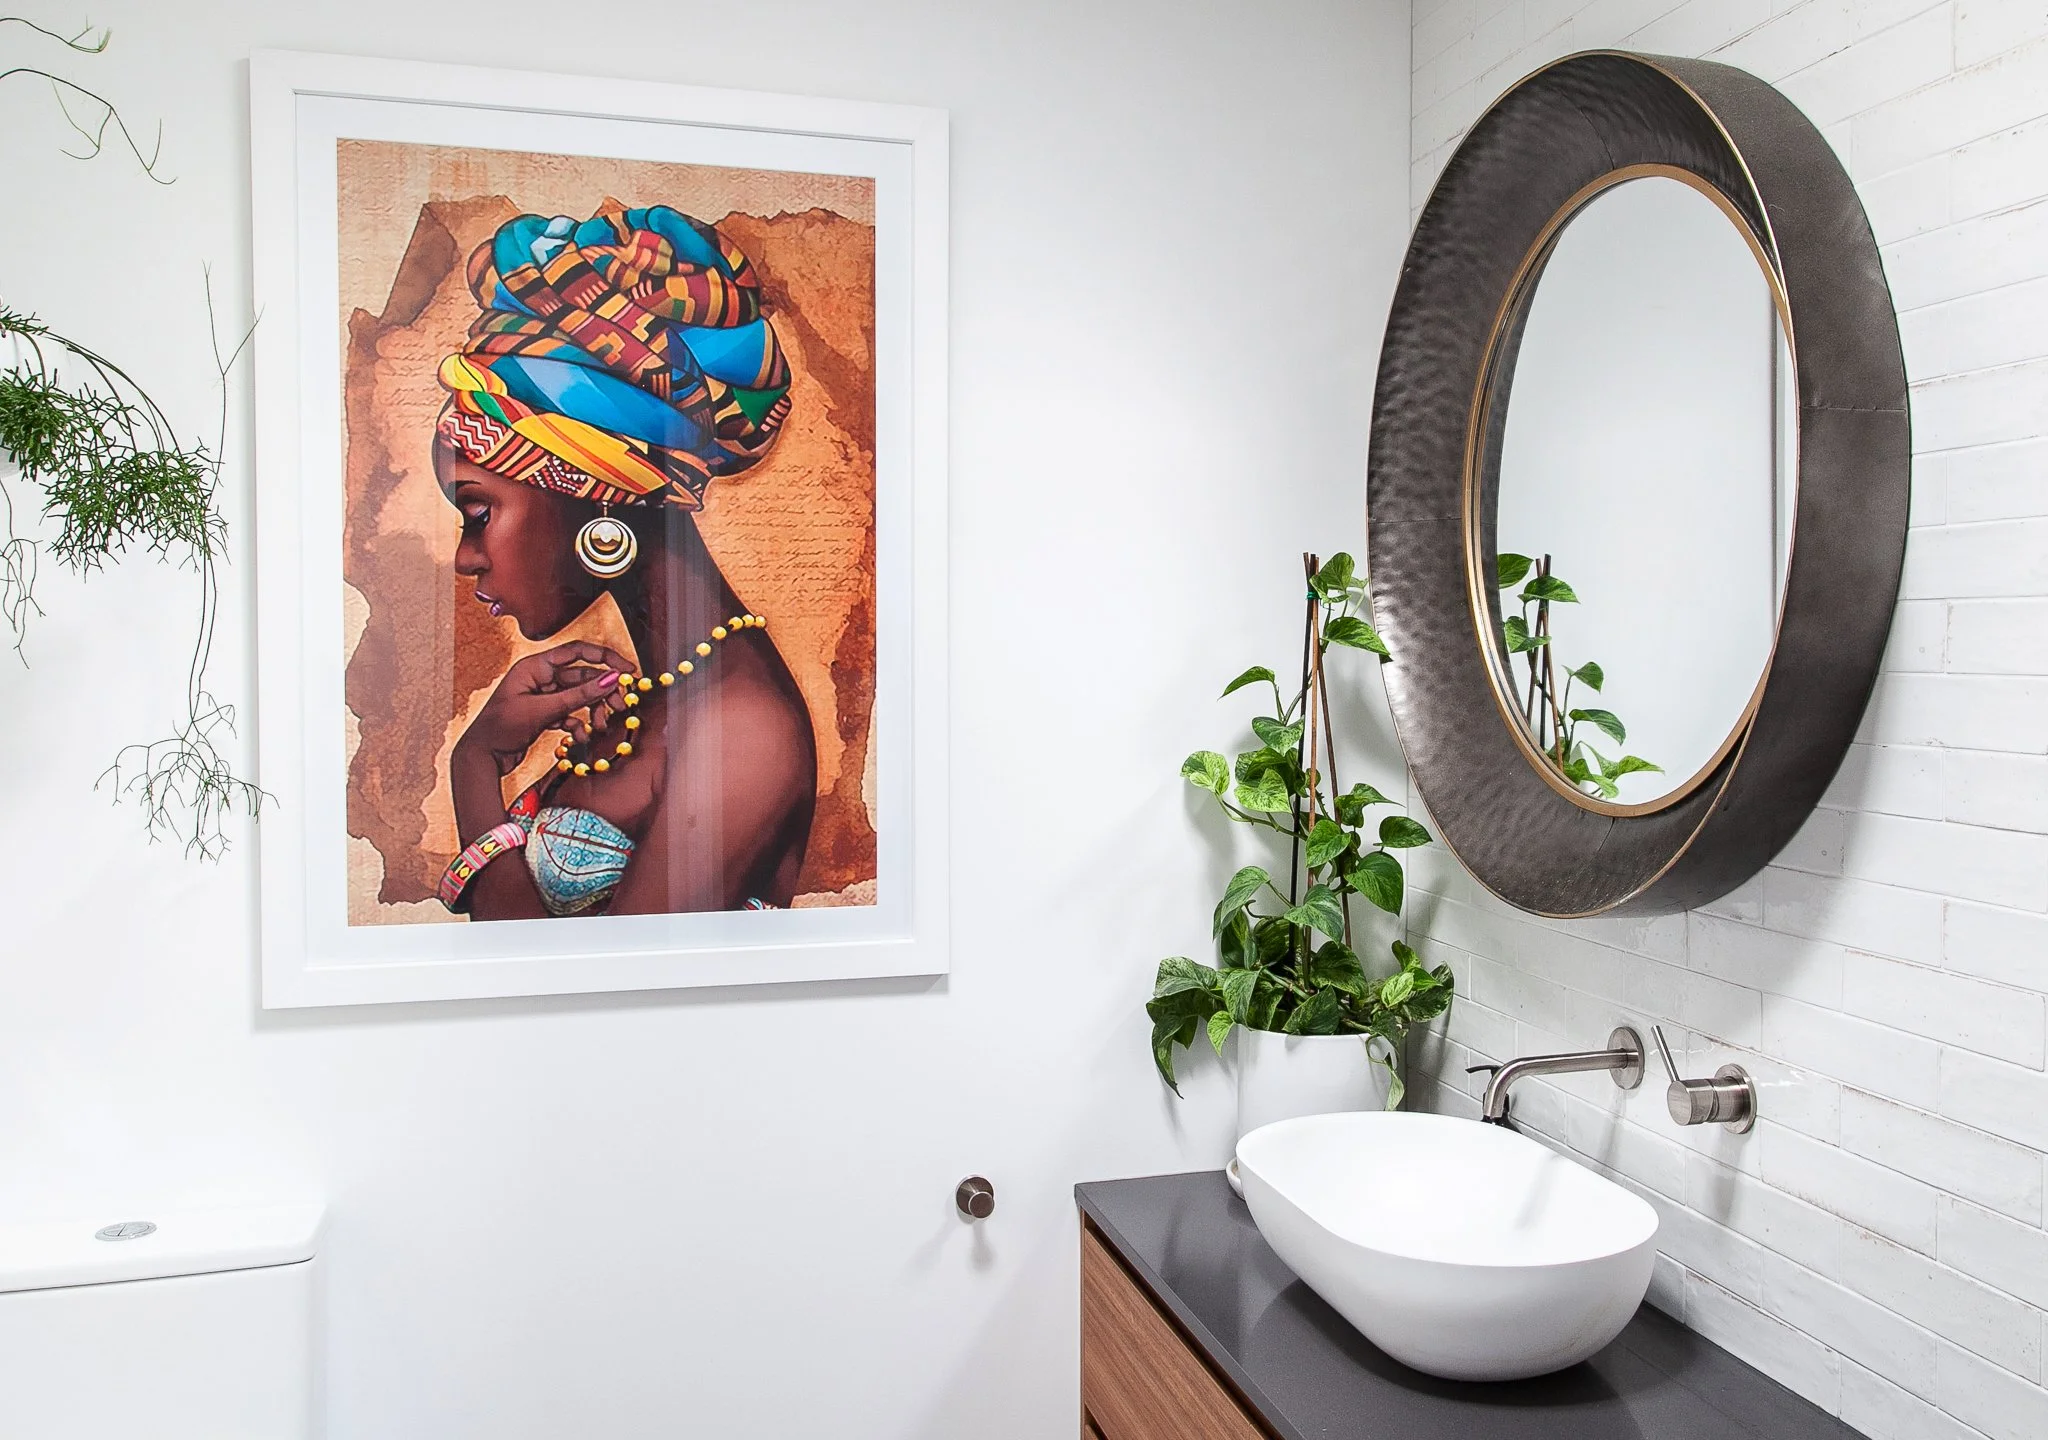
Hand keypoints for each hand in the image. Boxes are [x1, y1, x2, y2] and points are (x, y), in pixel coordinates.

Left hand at [455, 640, 636, 776]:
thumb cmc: (499, 729)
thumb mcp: (542, 710)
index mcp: (535, 666)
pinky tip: (580, 736)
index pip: (577, 651)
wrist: (480, 758)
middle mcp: (540, 678)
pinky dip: (578, 724)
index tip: (626, 670)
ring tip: (599, 726)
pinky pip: (570, 713)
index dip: (605, 657)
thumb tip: (610, 679)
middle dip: (602, 692)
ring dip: (592, 711)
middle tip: (619, 706)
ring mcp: (543, 696)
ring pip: (579, 697)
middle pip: (582, 676)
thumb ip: (579, 695)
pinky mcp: (544, 714)